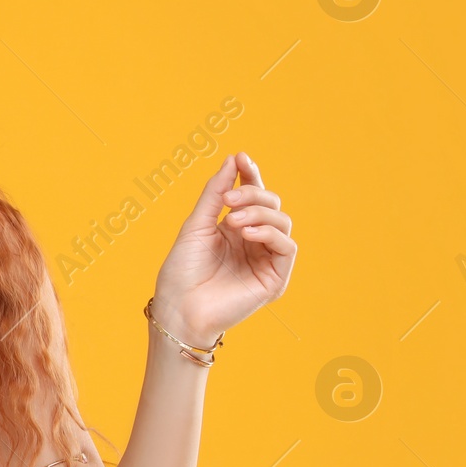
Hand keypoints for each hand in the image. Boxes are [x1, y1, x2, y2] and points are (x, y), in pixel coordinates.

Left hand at [151, 152, 294, 347]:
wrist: (178, 308)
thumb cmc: (181, 270)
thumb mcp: (197, 224)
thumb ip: (215, 193)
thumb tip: (232, 160)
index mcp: (235, 228)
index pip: (253, 195)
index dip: (251, 175)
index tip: (241, 158)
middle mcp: (253, 241)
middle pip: (271, 204)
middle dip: (252, 194)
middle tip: (228, 201)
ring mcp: (265, 259)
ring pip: (282, 221)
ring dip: (259, 213)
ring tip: (232, 221)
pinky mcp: (275, 278)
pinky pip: (287, 246)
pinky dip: (270, 233)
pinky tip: (247, 232)